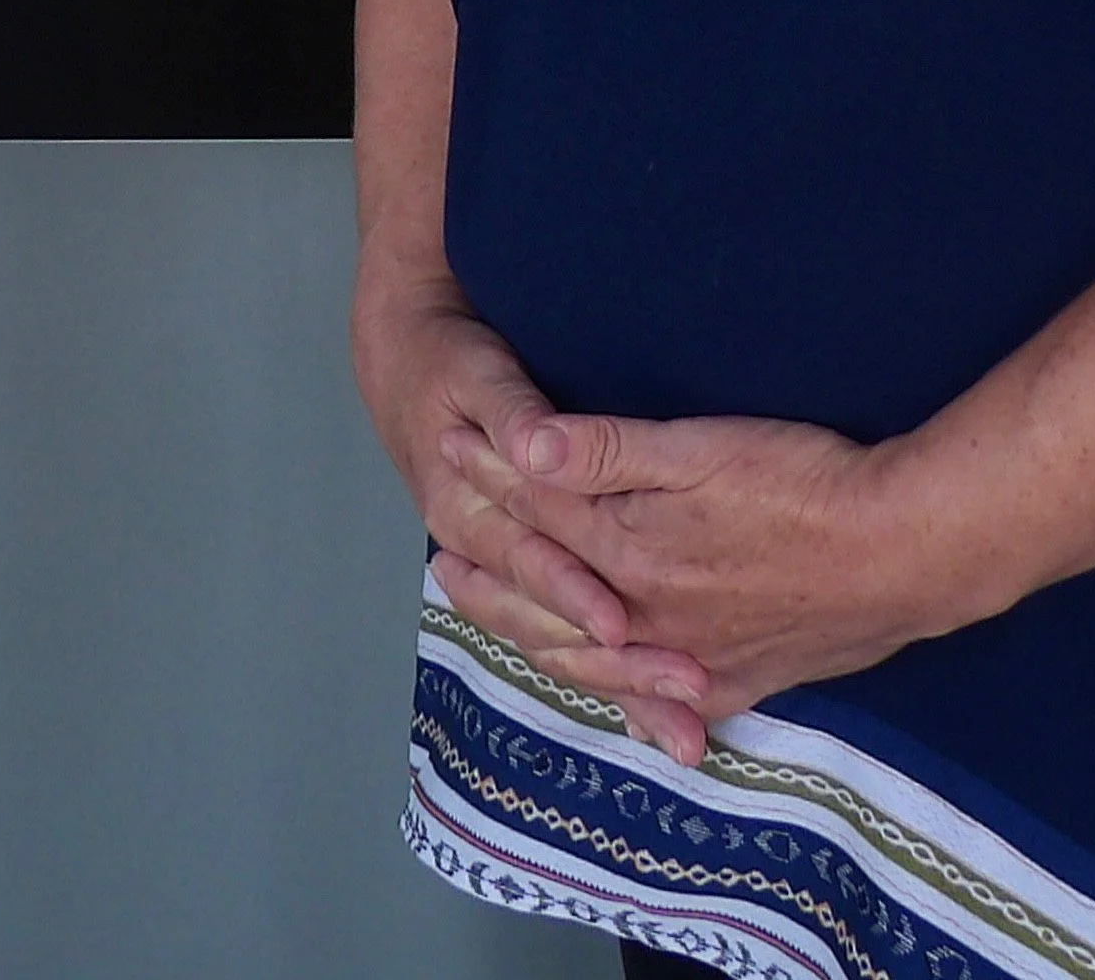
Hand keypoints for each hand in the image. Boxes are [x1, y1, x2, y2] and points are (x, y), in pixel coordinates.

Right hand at [351, 278, 713, 752]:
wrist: (406, 365)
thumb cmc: (451, 367)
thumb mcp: (480, 376)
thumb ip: (514, 414)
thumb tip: (536, 447)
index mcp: (466, 513)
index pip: (528, 563)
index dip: (574, 592)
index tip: (623, 623)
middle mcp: (481, 557)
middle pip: (550, 628)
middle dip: (619, 664)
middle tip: (688, 685)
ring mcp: (502, 576)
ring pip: (561, 650)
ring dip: (623, 688)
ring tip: (687, 729)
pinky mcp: (524, 578)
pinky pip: (564, 643)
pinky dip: (608, 678)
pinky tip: (652, 717)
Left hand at [442, 402, 940, 747]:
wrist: (904, 552)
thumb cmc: (803, 482)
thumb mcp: (700, 448)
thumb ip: (607, 452)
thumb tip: (519, 442)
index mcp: (630, 554)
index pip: (542, 512)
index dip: (493, 479)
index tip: (449, 454)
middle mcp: (648, 619)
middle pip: (554, 598)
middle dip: (496, 576)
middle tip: (443, 569)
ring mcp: (694, 660)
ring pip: (597, 660)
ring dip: (546, 639)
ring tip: (508, 631)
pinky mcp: (743, 681)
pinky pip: (665, 706)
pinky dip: (630, 706)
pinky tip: (625, 708)